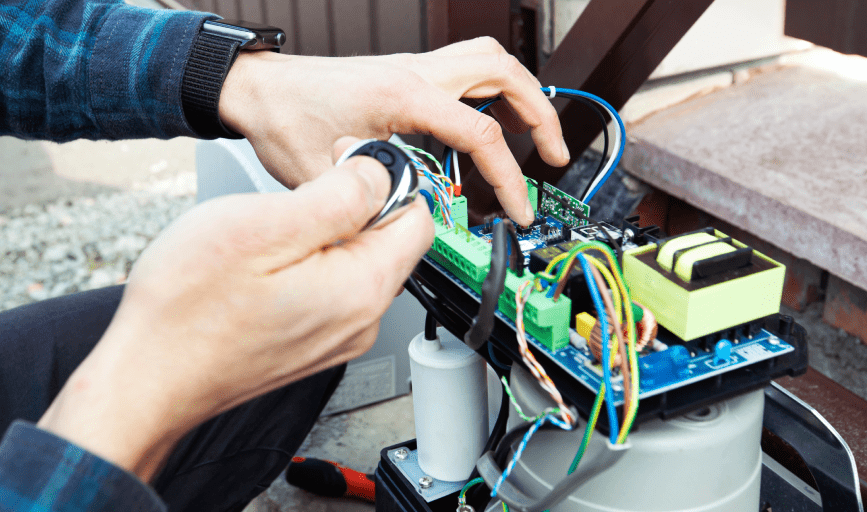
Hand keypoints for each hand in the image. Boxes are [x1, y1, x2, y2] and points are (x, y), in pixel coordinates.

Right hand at [37, 138, 433, 480]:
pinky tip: (268, 263)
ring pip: (359, 264)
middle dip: (355, 205)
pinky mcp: (314, 343)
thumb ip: (340, 196)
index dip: (389, 178)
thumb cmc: (190, 307)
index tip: (345, 162)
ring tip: (274, 230)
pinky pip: (334, 289)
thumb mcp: (267, 224)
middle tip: (297, 196)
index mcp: (363, 288)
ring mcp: (339, 337)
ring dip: (328, 234)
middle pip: (390, 242)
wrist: (148, 378)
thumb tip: (381, 173)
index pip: (418, 220)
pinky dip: (312, 263)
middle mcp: (362, 321)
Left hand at [218, 37, 568, 225]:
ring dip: (522, 94)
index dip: (508, 178)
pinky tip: (488, 123)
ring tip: (533, 134)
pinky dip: (492, 92)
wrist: (258, 89)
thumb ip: (374, 201)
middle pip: (505, 73)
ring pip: (490, 61)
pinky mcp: (406, 74)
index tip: (518, 208)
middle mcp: (416, 72)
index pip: (480, 134)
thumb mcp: (326, 174)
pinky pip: (467, 69)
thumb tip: (410, 225)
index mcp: (404, 95)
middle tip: (553, 154)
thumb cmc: (285, 118)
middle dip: (541, 114)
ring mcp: (413, 68)